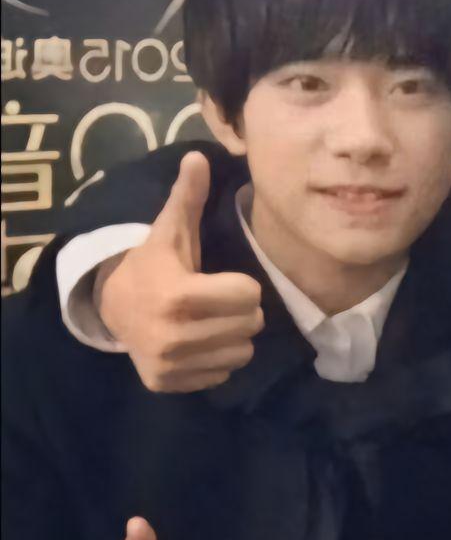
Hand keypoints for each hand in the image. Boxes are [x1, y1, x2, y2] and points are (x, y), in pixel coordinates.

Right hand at [97, 151, 262, 392]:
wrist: (110, 307)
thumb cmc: (154, 265)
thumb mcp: (170, 231)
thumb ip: (189, 198)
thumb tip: (199, 155)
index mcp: (178, 295)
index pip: (249, 294)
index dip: (241, 285)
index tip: (220, 281)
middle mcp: (173, 335)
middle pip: (250, 324)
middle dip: (241, 311)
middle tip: (216, 302)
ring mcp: (169, 364)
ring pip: (242, 353)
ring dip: (233, 337)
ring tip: (208, 322)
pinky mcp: (168, 384)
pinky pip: (222, 375)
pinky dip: (215, 361)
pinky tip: (195, 343)